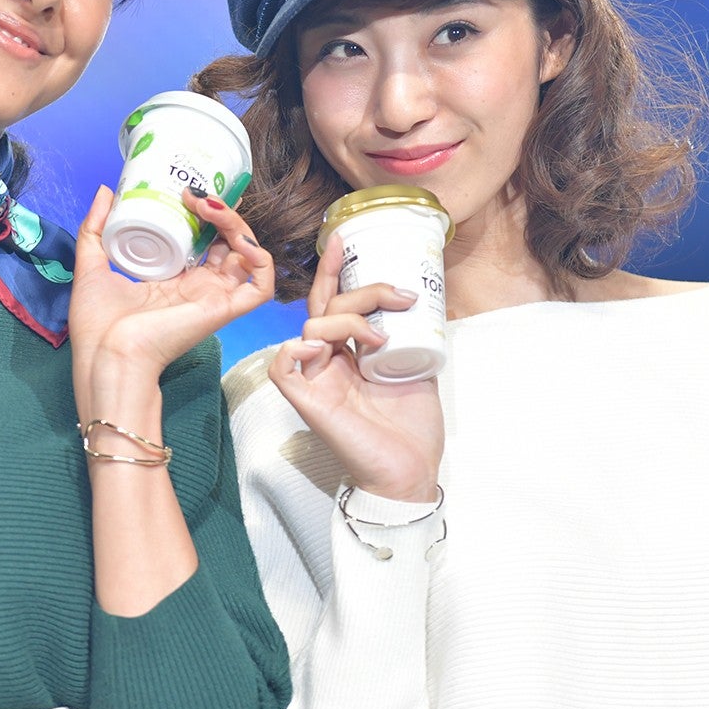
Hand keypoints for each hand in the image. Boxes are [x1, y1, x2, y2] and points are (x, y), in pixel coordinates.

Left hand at [70, 185, 274, 394]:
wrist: (107, 356)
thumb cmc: (98, 327)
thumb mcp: (92, 265)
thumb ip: (94, 229)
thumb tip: (104, 192)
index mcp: (174, 280)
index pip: (203, 240)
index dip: (203, 213)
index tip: (185, 191)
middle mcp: (199, 287)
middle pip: (228, 242)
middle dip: (219, 212)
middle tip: (193, 194)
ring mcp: (214, 297)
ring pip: (248, 254)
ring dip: (237, 225)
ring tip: (209, 207)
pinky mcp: (224, 309)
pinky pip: (262, 285)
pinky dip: (260, 258)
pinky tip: (239, 240)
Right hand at [268, 234, 444, 501]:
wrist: (410, 470)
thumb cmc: (412, 426)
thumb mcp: (419, 366)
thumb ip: (411, 335)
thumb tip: (424, 299)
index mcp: (350, 352)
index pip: (334, 301)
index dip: (334, 269)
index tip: (345, 238)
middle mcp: (329, 360)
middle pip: (326, 306)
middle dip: (360, 289)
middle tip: (397, 295)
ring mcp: (316, 379)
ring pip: (311, 326)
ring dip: (348, 319)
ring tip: (380, 337)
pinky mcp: (307, 401)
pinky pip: (284, 365)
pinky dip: (296, 349)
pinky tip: (323, 347)